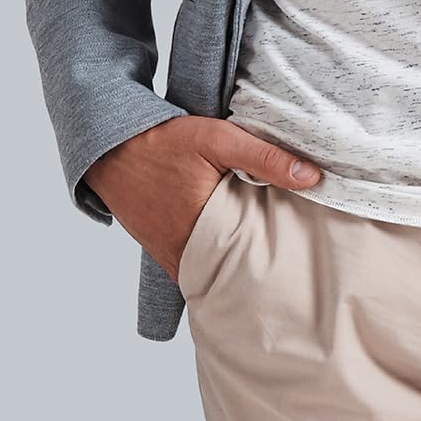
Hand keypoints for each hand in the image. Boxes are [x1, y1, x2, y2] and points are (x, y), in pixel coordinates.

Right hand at [84, 116, 320, 279]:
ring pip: (218, 278)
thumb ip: (263, 157)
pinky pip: (200, 270)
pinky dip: (219, 266)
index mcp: (204, 238)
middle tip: (294, 276)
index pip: (252, 272)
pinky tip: (239, 257)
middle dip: (264, 278)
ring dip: (240, 273)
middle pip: (237, 280)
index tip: (304, 275)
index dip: (279, 275)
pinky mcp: (167, 258)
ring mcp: (174, 263)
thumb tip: (313, 176)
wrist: (108, 147)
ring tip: (271, 268)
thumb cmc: (159, 142)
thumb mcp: (215, 140)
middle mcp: (187, 260)